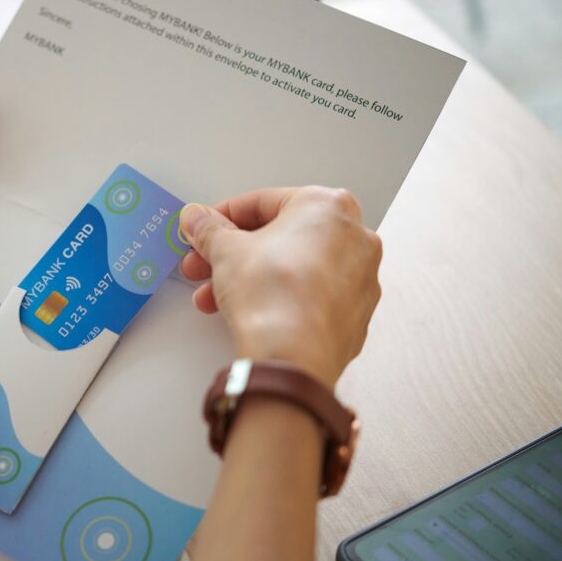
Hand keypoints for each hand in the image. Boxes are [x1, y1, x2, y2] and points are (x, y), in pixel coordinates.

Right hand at [179, 187, 381, 388]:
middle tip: (206, 263)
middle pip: (280, 236)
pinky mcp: (355, 314)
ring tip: (218, 296)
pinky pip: (311, 296)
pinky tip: (252, 311)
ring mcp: (361, 278)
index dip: (222, 217)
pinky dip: (282, 298)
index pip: (263, 202)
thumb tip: (200, 220)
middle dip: (235, 252)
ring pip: (296, 268)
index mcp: (328, 206)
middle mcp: (355, 237)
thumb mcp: (225, 251)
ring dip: (252, 277)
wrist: (292, 358)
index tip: (205, 229)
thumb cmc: (273, 297)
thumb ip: (209, 229)